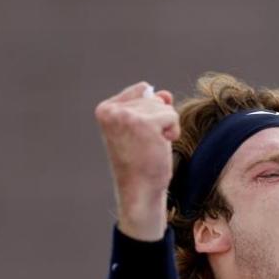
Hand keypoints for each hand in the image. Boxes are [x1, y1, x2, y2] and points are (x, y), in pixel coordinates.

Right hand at [95, 81, 179, 239]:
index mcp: (105, 109)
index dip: (150, 112)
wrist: (140, 189)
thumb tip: (164, 94)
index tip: (139, 135)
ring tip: (151, 146)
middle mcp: (112, 110)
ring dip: (166, 127)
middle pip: (154, 98)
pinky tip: (159, 147)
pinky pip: (172, 116)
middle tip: (145, 144)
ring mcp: (127, 116)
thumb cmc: (141, 162)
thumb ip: (151, 106)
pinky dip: (173, 132)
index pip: (142, 90)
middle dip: (159, 121)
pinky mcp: (144, 123)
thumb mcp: (142, 128)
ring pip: (165, 107)